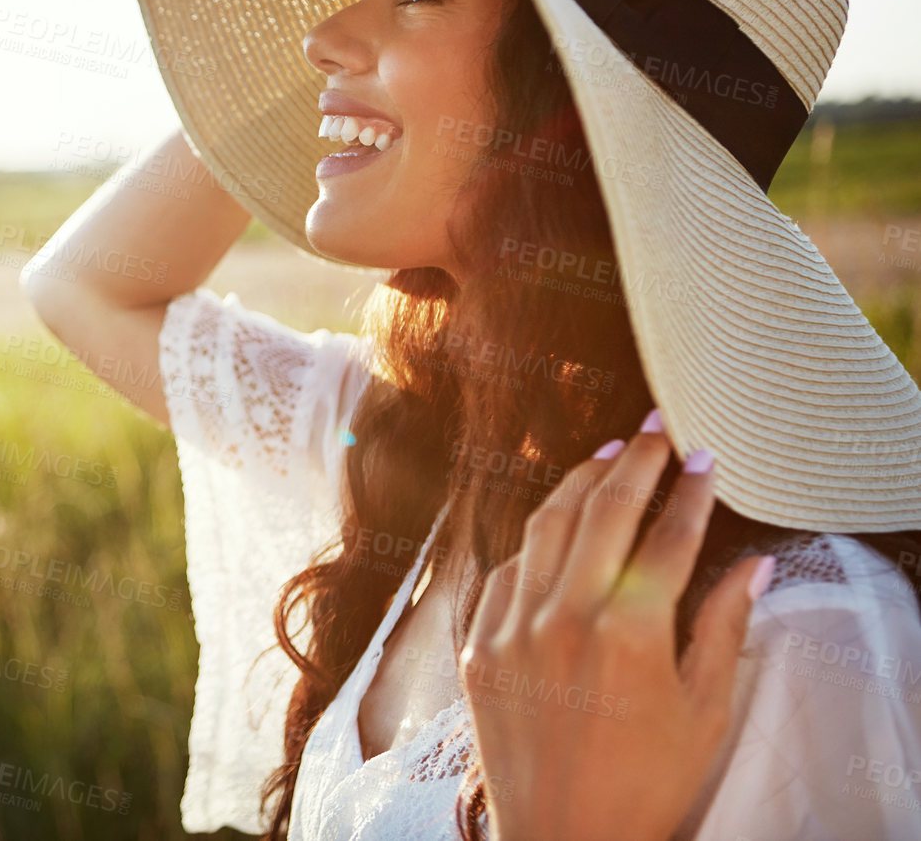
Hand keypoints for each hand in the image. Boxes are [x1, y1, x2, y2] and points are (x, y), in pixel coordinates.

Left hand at [459, 409, 774, 840]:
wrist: (563, 839)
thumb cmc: (647, 783)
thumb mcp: (704, 711)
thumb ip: (723, 628)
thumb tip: (753, 565)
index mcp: (629, 633)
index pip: (667, 537)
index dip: (690, 491)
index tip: (705, 456)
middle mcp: (564, 618)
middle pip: (602, 512)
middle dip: (635, 463)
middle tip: (655, 430)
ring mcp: (511, 628)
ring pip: (542, 528)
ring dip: (577, 484)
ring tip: (608, 458)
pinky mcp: (478, 646)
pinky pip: (505, 572)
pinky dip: (535, 545)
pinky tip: (557, 529)